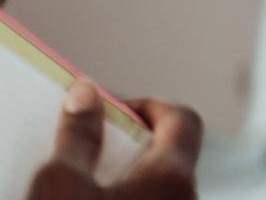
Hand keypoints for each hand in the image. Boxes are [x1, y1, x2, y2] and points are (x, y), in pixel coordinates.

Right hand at [27, 81, 200, 199]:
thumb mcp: (61, 185)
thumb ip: (77, 135)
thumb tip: (87, 92)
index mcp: (174, 176)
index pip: (182, 117)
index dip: (145, 106)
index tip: (110, 110)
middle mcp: (186, 197)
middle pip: (168, 150)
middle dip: (129, 141)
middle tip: (89, 146)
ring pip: (157, 182)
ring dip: (123, 172)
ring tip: (83, 179)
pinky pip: (150, 199)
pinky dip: (124, 193)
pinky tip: (88, 197)